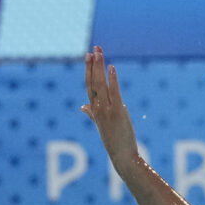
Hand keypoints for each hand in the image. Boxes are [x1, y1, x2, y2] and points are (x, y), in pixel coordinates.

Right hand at [80, 45, 138, 166]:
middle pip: (92, 81)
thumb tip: (82, 107)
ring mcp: (106, 110)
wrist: (121, 155)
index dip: (88, 70)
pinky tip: (112, 68)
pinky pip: (114, 92)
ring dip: (100, 67)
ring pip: (100, 84)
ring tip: (100, 52)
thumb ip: (91, 114)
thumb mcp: (101, 125)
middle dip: (93, 64)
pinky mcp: (117, 112)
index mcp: (93, 110)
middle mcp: (97, 108)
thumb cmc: (113, 141)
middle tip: (95, 48)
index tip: (89, 56)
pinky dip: (112, 79)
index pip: (88, 85)